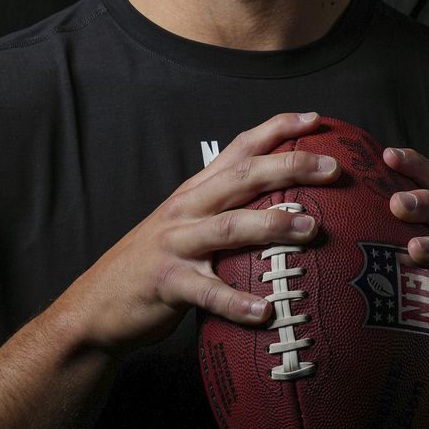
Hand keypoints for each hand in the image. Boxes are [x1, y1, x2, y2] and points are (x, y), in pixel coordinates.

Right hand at [54, 111, 340, 357]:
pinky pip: (208, 292)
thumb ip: (227, 213)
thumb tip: (288, 209)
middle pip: (242, 177)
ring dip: (273, 225)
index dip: (276, 129)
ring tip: (312, 228)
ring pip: (228, 227)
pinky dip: (238, 302)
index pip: (239, 149)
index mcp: (195, 192)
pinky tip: (266, 310)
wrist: (94, 307)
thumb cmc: (156, 267)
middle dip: (289, 166)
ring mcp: (175, 245)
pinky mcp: (167, 283)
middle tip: (333, 168)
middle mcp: (186, 209)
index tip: (316, 119)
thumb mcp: (188, 227)